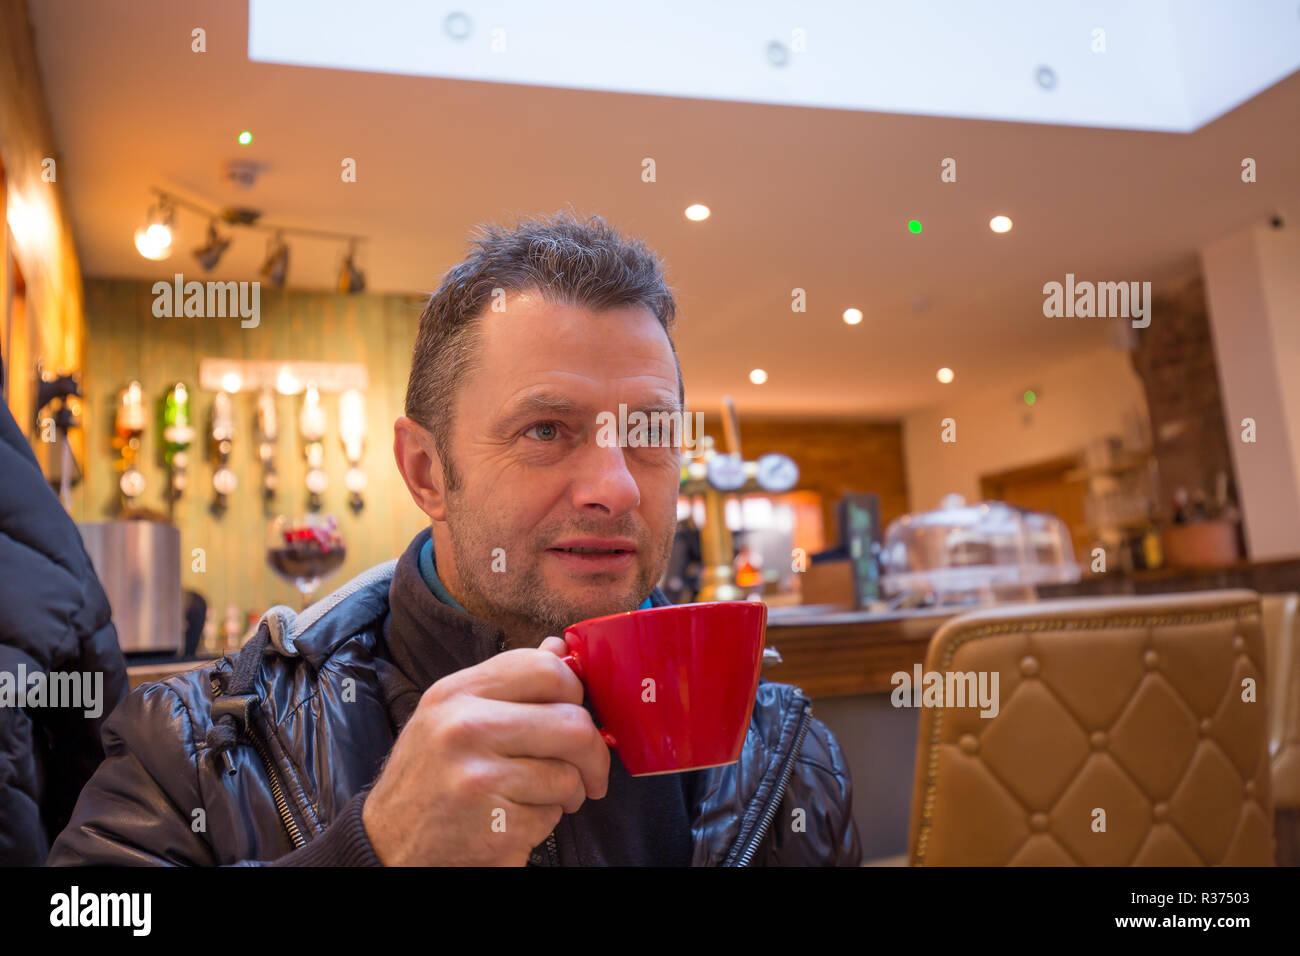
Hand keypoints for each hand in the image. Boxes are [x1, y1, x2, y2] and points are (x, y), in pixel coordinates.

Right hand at [361, 636, 609, 864]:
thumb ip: (508, 684)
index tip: (575, 712)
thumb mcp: (453, 716)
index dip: (575, 691)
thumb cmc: (429, 777)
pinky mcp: (495, 827)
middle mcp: (465, 728)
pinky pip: (551, 817)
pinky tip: (515, 820)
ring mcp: (479, 779)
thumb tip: (558, 647)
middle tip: (588, 770)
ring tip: (541, 798)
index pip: (545, 669)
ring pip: (568, 775)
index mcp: (457, 693)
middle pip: (574, 724)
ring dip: (569, 793)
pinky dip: (545, 823)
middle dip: (593, 753)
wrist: (385, 845)